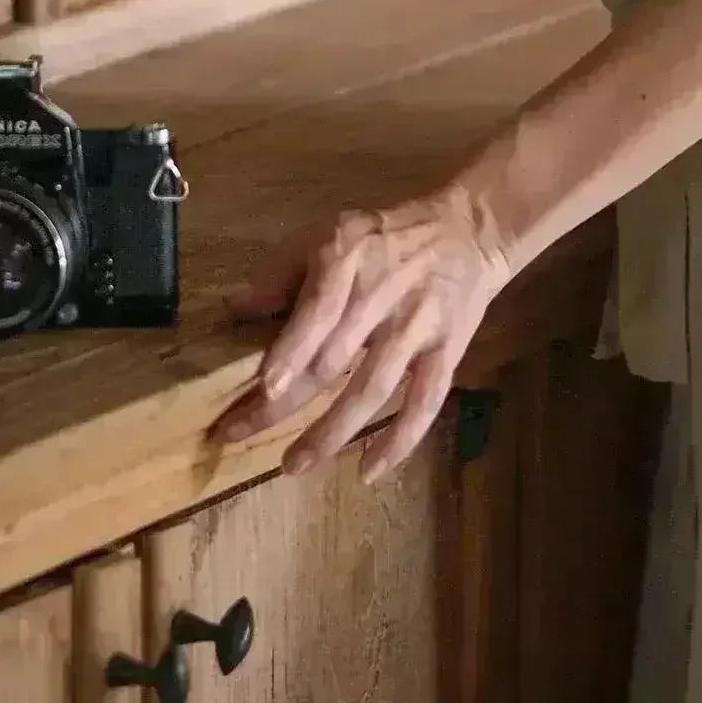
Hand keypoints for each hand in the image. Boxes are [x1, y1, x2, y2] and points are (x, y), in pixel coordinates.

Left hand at [210, 187, 512, 483]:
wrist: (466, 231)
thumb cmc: (383, 237)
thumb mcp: (329, 232)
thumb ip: (282, 270)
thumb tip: (235, 307)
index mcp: (348, 262)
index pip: (317, 311)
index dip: (292, 351)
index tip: (264, 388)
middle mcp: (381, 297)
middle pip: (332, 361)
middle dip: (284, 403)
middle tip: (238, 435)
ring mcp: (417, 328)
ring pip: (372, 389)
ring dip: (332, 432)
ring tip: (293, 465)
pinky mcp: (447, 352)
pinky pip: (424, 403)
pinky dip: (399, 440)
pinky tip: (369, 471)